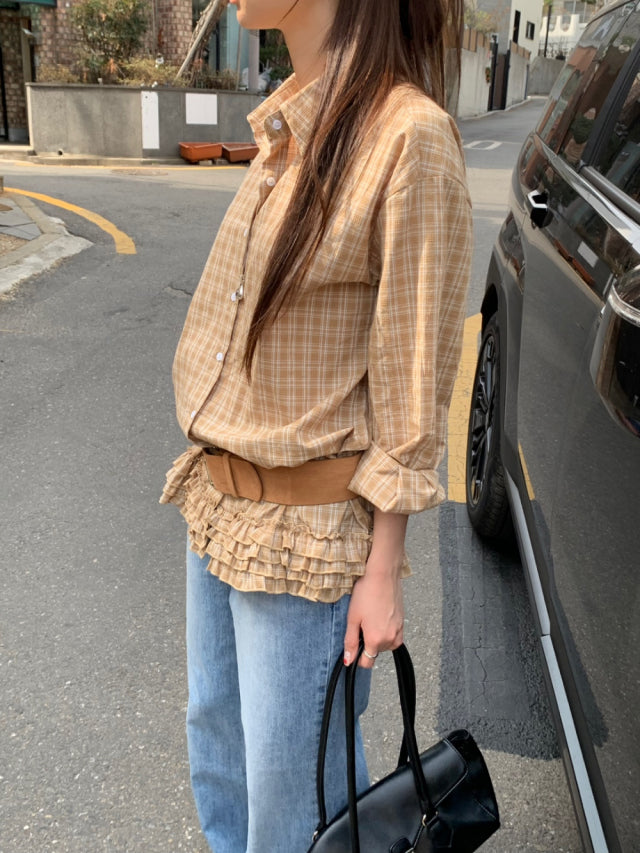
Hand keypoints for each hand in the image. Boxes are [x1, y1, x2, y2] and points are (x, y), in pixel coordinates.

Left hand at [343, 509, 406, 668]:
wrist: (383, 575)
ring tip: (370, 618)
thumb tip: (348, 660)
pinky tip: (379, 616)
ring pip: (385, 645)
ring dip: (377, 637)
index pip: (366, 662)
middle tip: (361, 623)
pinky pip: (393, 636)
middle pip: (375, 653)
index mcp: (376, 640)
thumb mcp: (352, 618)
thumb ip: (350, 642)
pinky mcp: (403, 623)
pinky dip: (386, 631)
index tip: (353, 644)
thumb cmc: (366, 593)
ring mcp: (399, 631)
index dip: (357, 656)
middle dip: (367, 643)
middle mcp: (390, 639)